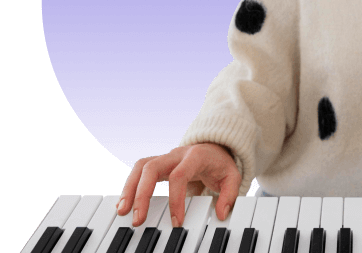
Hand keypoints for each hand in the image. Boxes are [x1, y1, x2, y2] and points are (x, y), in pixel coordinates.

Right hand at [116, 143, 241, 226]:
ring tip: (123, 211)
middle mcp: (177, 155)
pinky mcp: (159, 164)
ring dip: (129, 188)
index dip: (175, 199)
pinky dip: (130, 186)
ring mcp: (166, 158)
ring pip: (141, 167)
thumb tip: (221, 214)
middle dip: (141, 193)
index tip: (176, 222)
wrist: (215, 146)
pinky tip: (125, 204)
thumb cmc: (221, 163)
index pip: (179, 175)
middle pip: (152, 167)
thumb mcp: (232, 176)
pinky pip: (139, 171)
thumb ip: (230, 194)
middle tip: (137, 219)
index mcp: (195, 156)